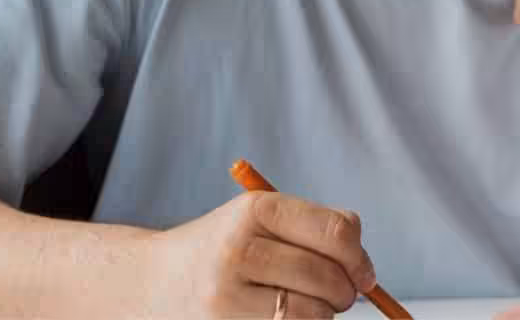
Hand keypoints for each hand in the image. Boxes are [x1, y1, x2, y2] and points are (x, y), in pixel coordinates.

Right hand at [141, 189, 379, 318]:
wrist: (154, 282)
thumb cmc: (226, 248)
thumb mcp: (262, 220)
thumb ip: (317, 228)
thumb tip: (364, 266)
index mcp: (256, 210)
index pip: (336, 234)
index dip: (360, 259)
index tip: (365, 274)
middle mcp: (238, 250)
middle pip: (326, 277)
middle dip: (346, 292)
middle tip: (342, 296)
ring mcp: (225, 296)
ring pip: (311, 314)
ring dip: (323, 316)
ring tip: (311, 308)